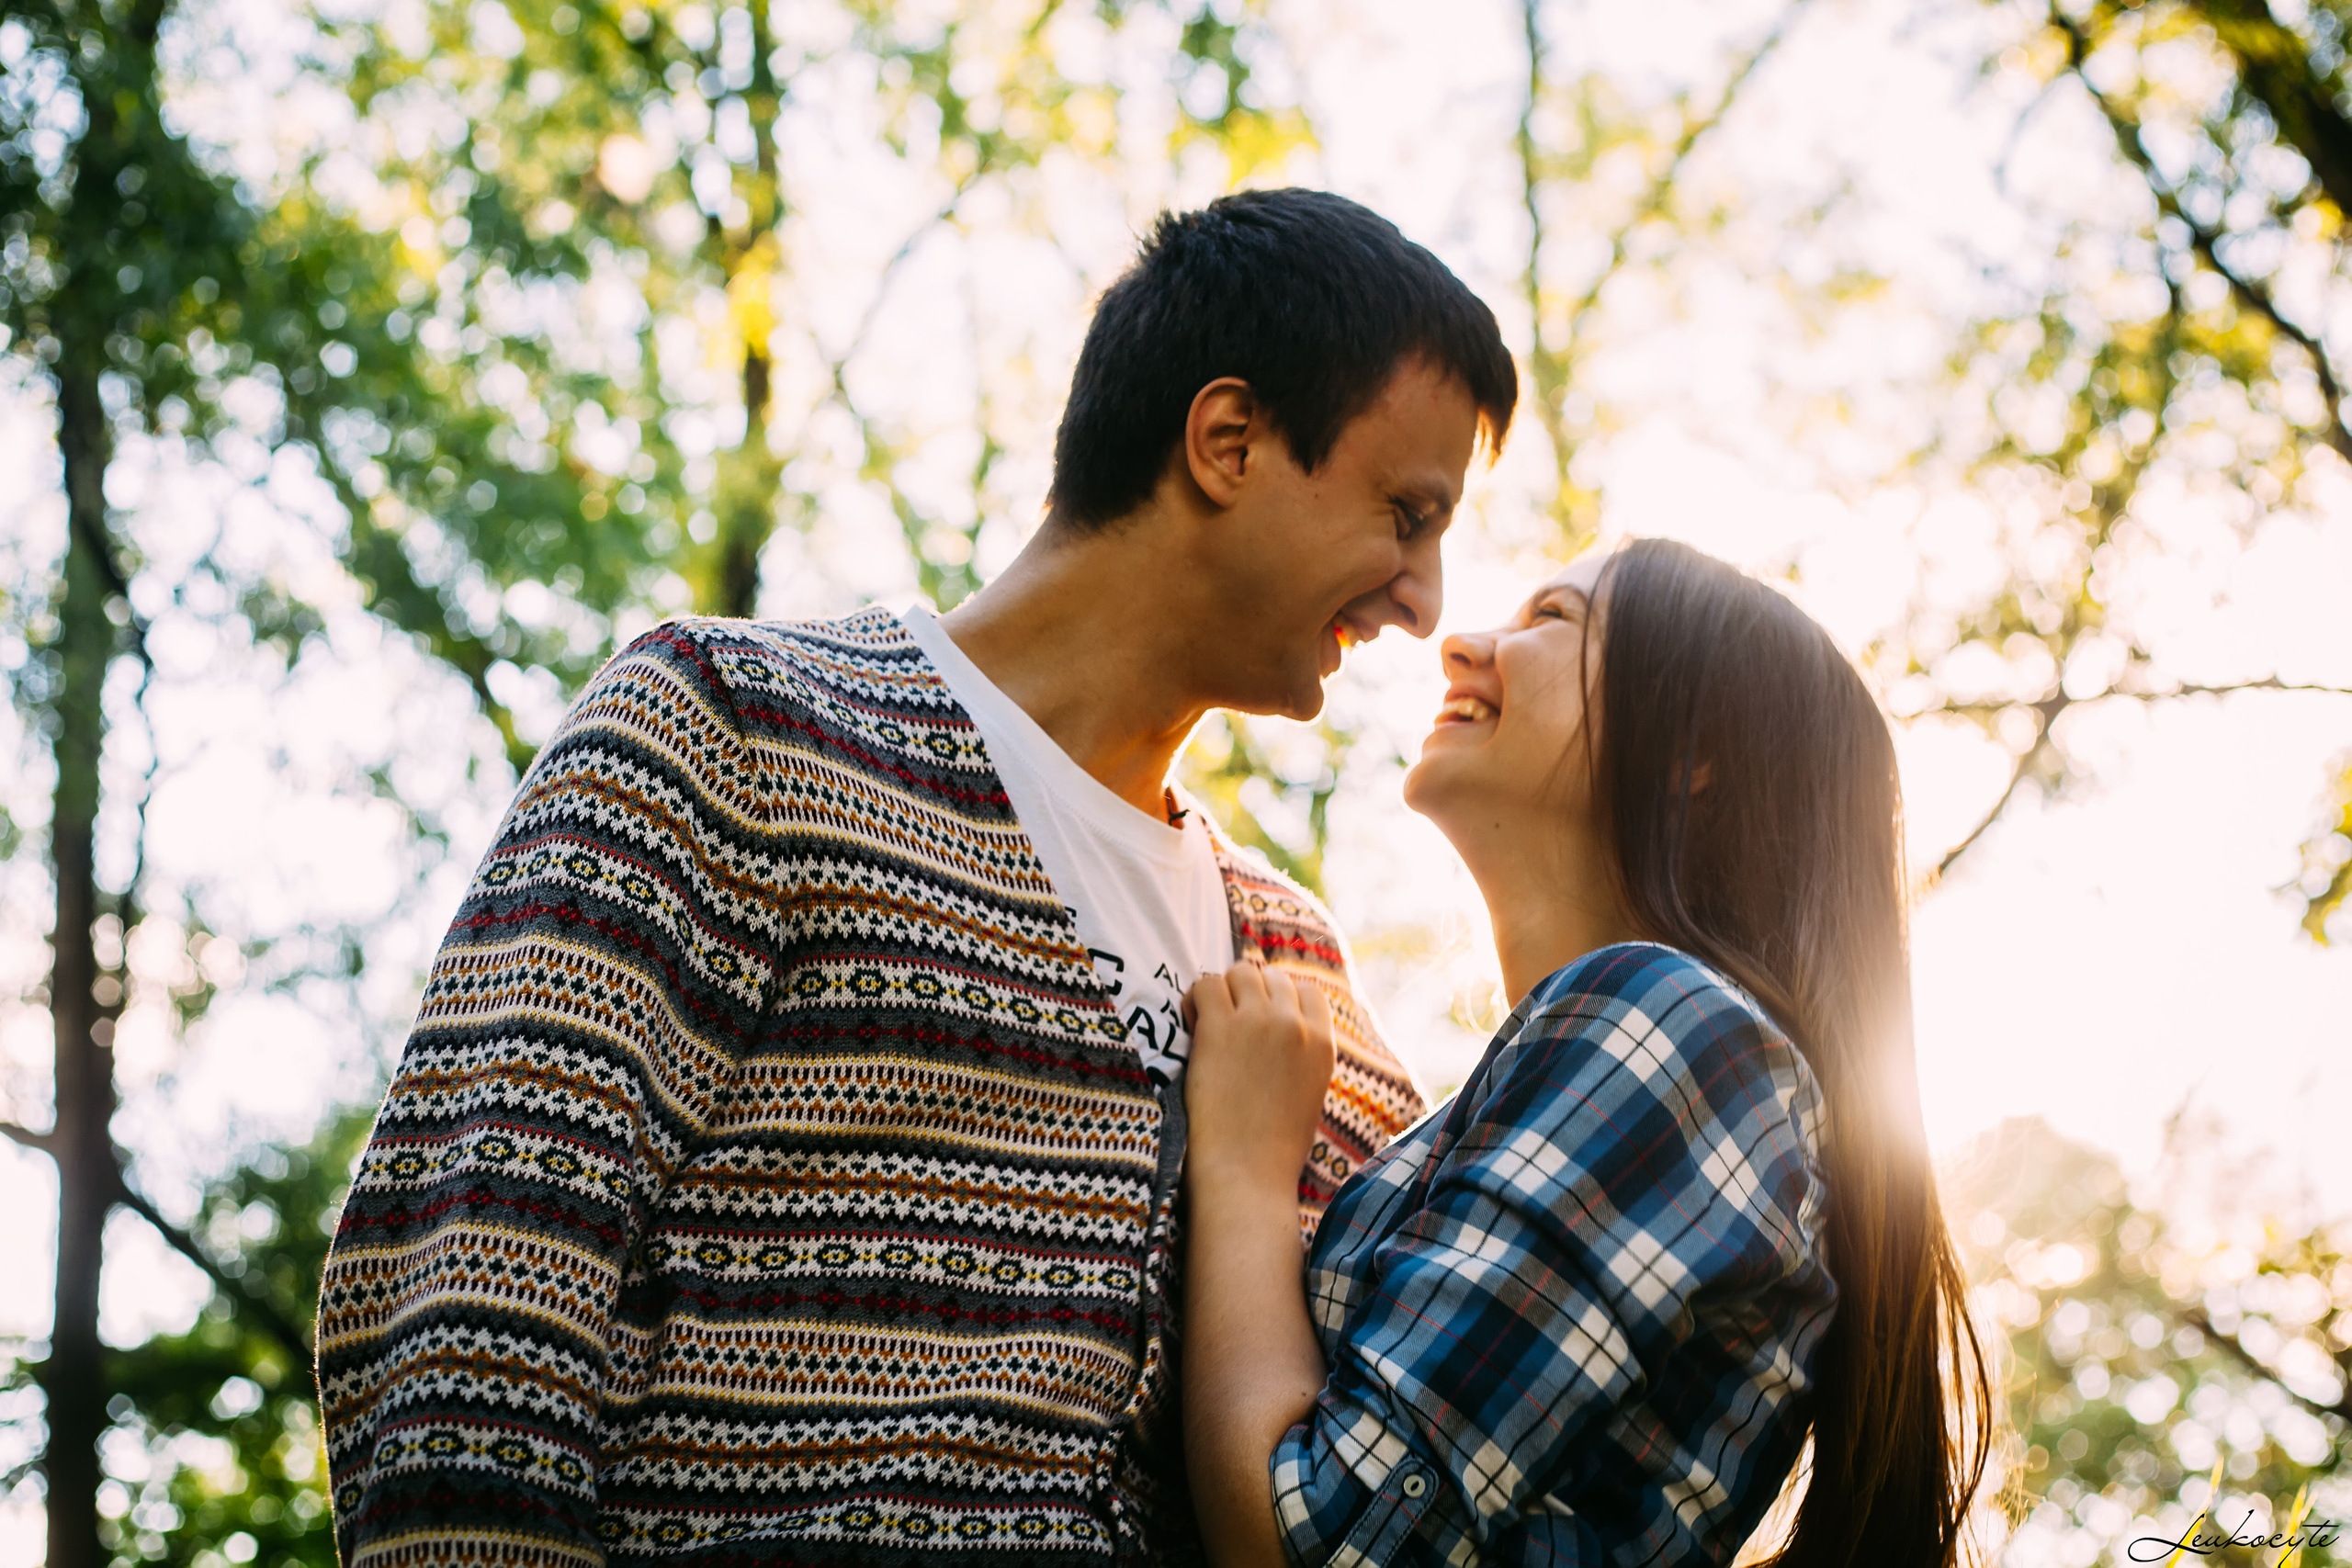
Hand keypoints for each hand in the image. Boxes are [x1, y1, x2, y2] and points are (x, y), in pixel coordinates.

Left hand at [1184, 960, 1334, 1196]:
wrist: (1246, 1175)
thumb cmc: (1272, 1147)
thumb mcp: (1307, 1093)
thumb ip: (1300, 1053)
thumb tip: (1276, 1023)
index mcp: (1323, 1044)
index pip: (1306, 990)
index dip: (1279, 1000)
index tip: (1259, 1021)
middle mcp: (1294, 1025)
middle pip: (1271, 976)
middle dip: (1248, 994)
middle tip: (1229, 1024)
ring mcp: (1259, 1022)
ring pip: (1239, 972)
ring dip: (1222, 992)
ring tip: (1208, 1022)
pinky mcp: (1220, 1028)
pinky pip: (1204, 985)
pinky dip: (1194, 999)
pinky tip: (1191, 1025)